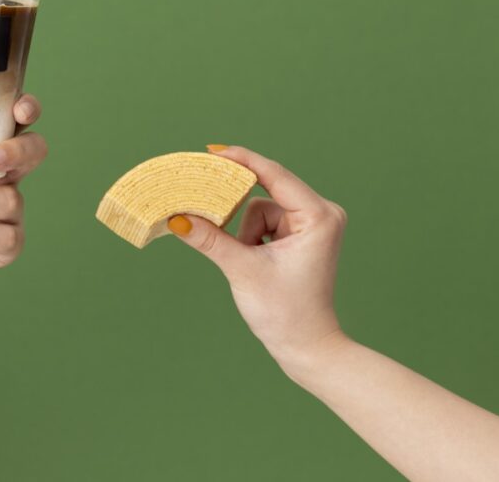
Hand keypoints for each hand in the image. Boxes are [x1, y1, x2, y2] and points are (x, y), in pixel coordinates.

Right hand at [168, 146, 348, 371]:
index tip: (212, 150)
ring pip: (260, 209)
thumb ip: (210, 239)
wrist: (306, 347)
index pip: (274, 175)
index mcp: (318, 216)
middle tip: (219, 226)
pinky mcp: (302, 234)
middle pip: (265, 193)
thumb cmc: (285, 313)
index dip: (241, 160)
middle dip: (240, 215)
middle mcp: (322, 213)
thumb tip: (176, 218)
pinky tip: (256, 262)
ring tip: (251, 264)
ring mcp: (313, 223)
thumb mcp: (243, 270)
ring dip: (246, 234)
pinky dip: (252, 238)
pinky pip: (265, 221)